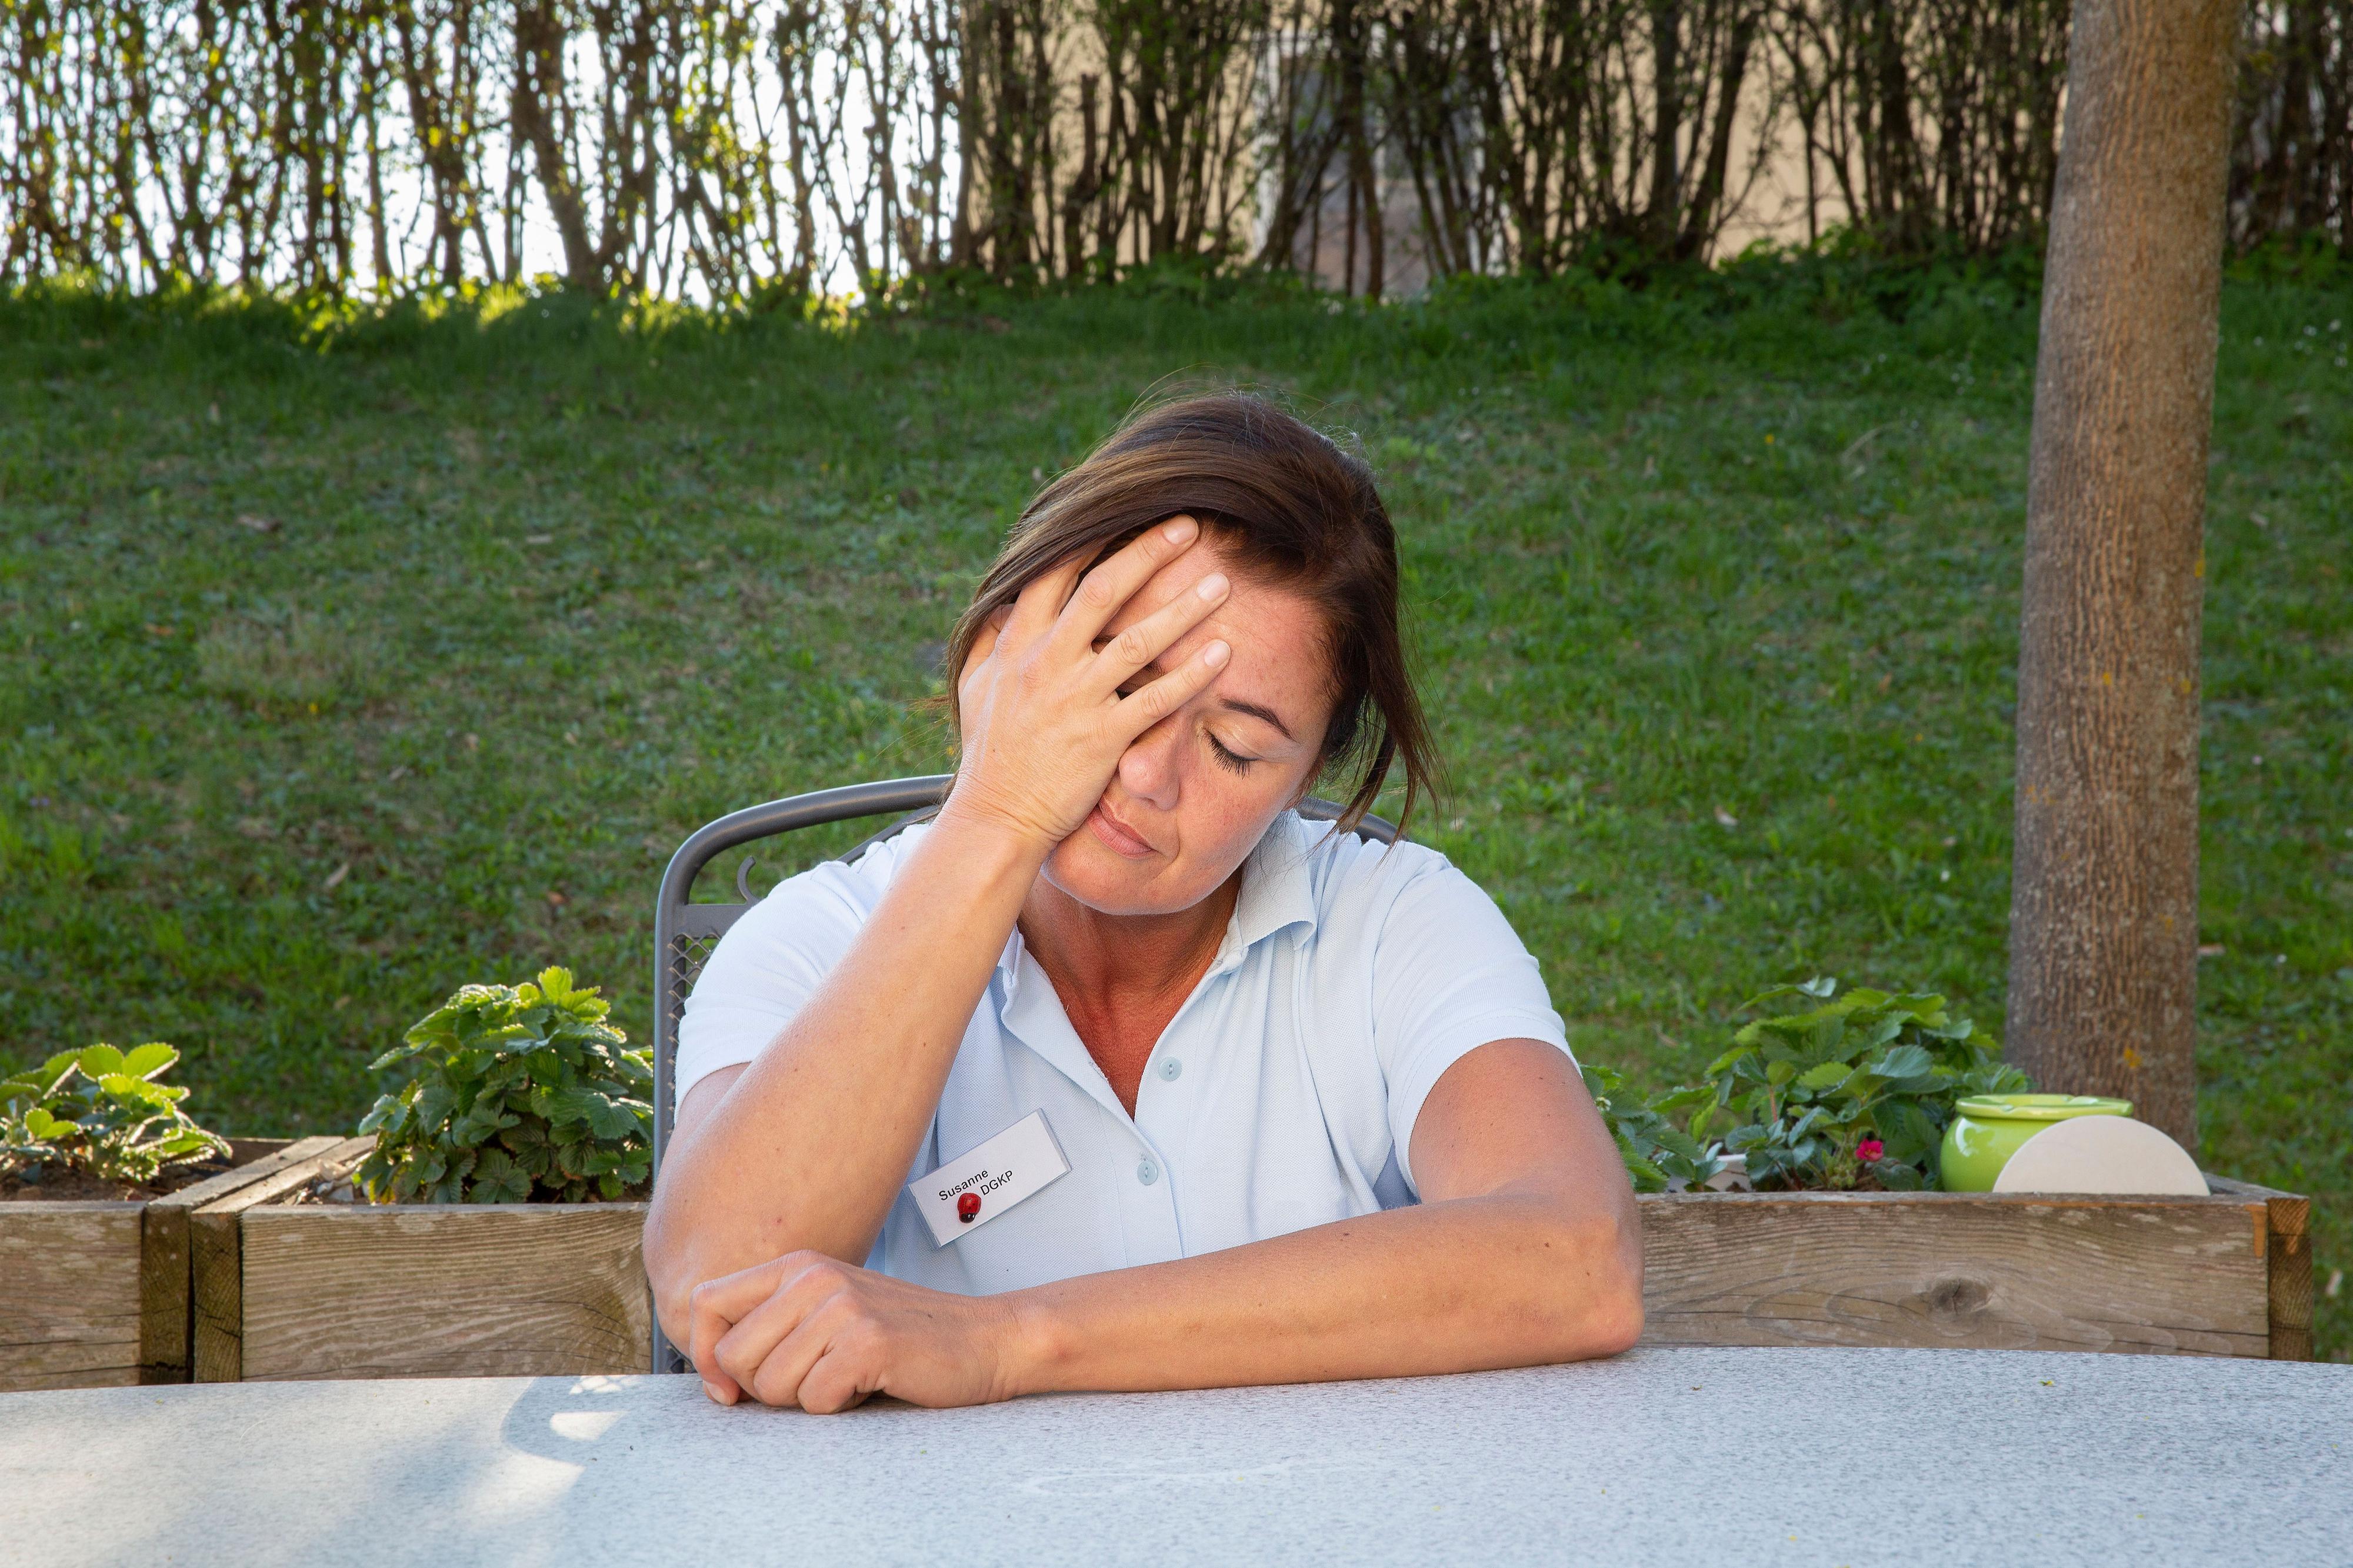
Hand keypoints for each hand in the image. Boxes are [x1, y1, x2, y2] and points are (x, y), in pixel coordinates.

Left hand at [690, 1251, 1031, 1411]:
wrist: (985, 1339)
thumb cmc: (906, 1336)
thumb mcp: (831, 1313)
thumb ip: (774, 1329)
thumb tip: (714, 1379)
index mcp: (799, 1265)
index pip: (706, 1302)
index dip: (703, 1354)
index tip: (728, 1388)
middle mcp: (814, 1276)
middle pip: (731, 1356)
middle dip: (763, 1389)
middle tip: (814, 1380)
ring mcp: (841, 1305)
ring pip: (769, 1385)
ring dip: (806, 1399)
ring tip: (847, 1378)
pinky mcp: (867, 1341)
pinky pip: (813, 1400)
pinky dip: (838, 1407)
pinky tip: (868, 1386)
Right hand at [947, 515, 1230, 846]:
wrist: (996, 817)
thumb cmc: (989, 753)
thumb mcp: (976, 686)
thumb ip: (989, 639)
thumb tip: (1001, 603)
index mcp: (1016, 643)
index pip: (1054, 572)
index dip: (1092, 537)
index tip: (1126, 511)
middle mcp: (1046, 661)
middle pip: (1102, 590)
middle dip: (1147, 553)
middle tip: (1189, 526)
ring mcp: (1075, 698)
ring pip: (1137, 641)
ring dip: (1183, 609)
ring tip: (1221, 586)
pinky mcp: (1102, 737)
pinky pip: (1155, 700)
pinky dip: (1190, 675)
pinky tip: (1221, 654)